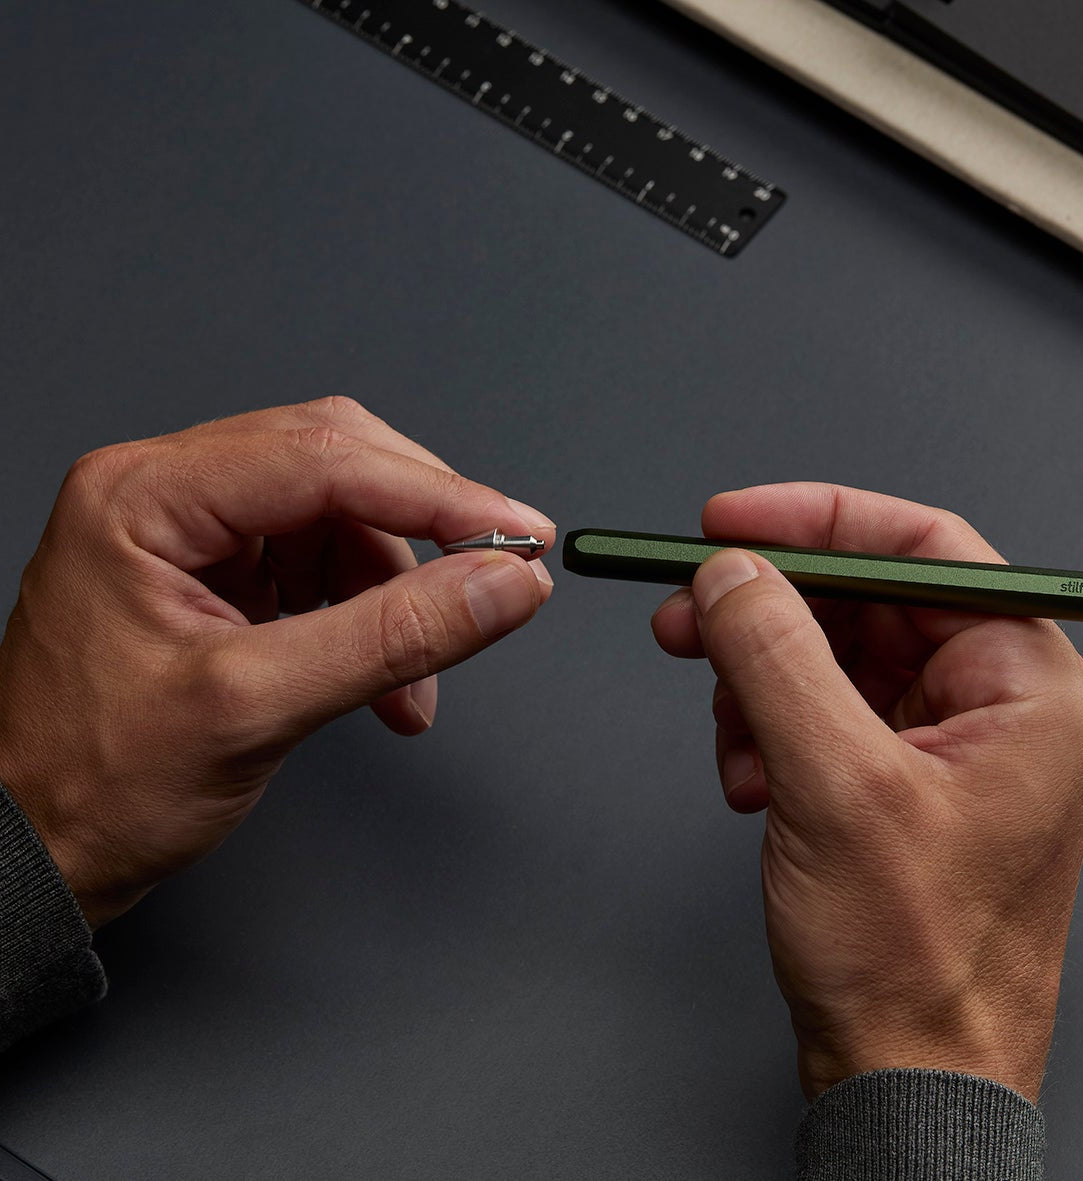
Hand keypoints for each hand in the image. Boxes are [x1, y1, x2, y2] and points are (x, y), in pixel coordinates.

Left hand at [0, 398, 554, 928]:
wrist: (37, 851)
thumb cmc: (96, 784)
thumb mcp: (258, 706)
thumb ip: (392, 636)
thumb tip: (502, 584)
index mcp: (144, 496)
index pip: (325, 460)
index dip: (439, 496)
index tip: (519, 534)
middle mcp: (164, 494)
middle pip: (337, 468)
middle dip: (421, 533)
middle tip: (495, 577)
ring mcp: (189, 533)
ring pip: (339, 520)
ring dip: (397, 595)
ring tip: (411, 684)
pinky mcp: (214, 574)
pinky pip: (321, 566)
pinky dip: (369, 619)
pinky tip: (384, 685)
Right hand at [651, 483, 1082, 1102]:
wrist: (904, 1074)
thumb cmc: (915, 963)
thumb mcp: (835, 788)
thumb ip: (776, 659)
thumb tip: (732, 574)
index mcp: (1027, 687)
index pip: (924, 549)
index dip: (819, 521)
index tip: (733, 522)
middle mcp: (996, 704)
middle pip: (864, 601)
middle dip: (766, 612)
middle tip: (688, 614)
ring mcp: (945, 742)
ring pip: (829, 656)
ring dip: (758, 685)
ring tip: (734, 743)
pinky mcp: (897, 777)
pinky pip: (817, 711)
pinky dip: (766, 730)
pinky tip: (751, 781)